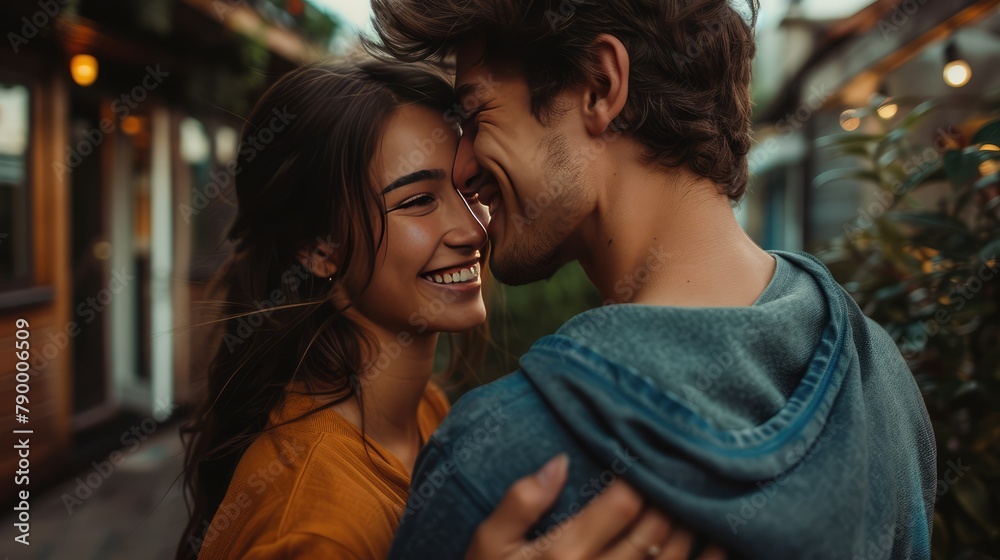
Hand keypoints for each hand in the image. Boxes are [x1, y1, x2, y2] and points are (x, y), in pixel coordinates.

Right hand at [465, 453, 726, 559]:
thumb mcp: (488, 543)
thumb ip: (520, 501)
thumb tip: (561, 460)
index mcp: (565, 552)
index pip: (623, 503)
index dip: (643, 475)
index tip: (650, 451)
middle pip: (655, 530)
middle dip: (674, 497)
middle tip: (685, 469)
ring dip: (694, 529)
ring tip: (704, 498)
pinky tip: (718, 547)